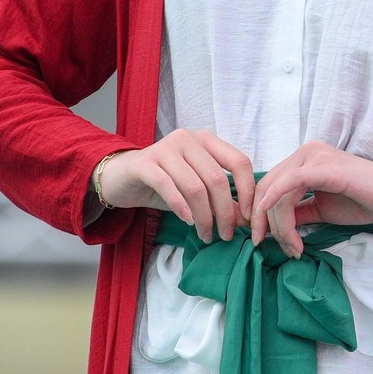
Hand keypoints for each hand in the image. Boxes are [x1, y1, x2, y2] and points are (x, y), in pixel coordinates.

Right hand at [97, 130, 254, 243]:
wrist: (123, 178)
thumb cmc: (165, 183)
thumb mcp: (197, 192)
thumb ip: (221, 201)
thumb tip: (246, 220)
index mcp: (206, 140)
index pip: (239, 162)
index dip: (248, 191)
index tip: (249, 218)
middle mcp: (187, 138)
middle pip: (217, 178)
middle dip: (224, 212)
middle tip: (225, 235)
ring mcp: (165, 148)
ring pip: (195, 186)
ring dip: (204, 216)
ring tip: (206, 235)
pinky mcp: (144, 163)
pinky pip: (168, 186)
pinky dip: (181, 207)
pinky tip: (187, 221)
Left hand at [250, 142, 372, 256]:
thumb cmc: (363, 202)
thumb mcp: (321, 209)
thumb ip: (297, 212)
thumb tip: (271, 226)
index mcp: (304, 159)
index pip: (269, 184)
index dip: (258, 212)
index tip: (259, 238)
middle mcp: (306, 152)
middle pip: (267, 187)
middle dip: (262, 220)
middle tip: (264, 245)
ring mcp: (314, 156)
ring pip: (277, 190)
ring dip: (278, 224)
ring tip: (292, 247)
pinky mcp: (324, 167)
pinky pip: (290, 183)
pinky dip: (278, 202)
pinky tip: (279, 224)